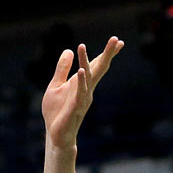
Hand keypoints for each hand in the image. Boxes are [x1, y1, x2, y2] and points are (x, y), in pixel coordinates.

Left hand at [42, 36, 123, 152]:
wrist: (55, 133)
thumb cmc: (57, 110)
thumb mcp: (56, 85)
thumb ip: (62, 69)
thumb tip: (68, 50)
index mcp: (82, 83)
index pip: (96, 65)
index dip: (106, 53)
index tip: (118, 40)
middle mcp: (86, 89)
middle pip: (99, 68)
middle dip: (107, 54)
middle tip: (116, 39)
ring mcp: (83, 98)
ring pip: (89, 77)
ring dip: (89, 62)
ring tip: (85, 47)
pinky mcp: (76, 107)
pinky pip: (80, 92)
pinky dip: (81, 81)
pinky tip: (82, 70)